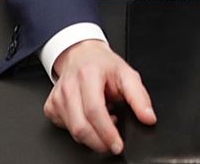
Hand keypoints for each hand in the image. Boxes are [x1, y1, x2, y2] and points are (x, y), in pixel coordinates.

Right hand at [45, 39, 155, 156]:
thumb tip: (148, 118)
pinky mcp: (50, 106)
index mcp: (88, 74)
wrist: (81, 55)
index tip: (117, 145)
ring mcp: (57, 96)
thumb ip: (139, 97)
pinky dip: (80, 131)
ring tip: (104, 125)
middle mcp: (69, 85)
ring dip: (91, 136)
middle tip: (113, 144)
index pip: (94, 110)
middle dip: (99, 142)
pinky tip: (90, 120)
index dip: (106, 132)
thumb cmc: (103, 66)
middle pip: (80, 126)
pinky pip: (65, 128)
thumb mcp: (127, 75)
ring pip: (72, 131)